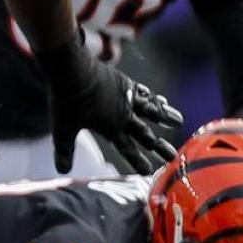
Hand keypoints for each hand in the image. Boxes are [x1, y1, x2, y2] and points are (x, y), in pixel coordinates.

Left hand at [37, 35, 182, 173]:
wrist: (73, 71)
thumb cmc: (67, 102)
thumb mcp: (62, 129)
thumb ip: (64, 151)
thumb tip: (62, 170)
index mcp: (111, 128)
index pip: (127, 149)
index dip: (137, 161)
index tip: (149, 171)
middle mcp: (124, 115)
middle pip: (146, 134)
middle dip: (159, 146)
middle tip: (173, 156)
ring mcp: (126, 98)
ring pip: (151, 110)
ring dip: (165, 117)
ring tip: (179, 121)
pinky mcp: (124, 83)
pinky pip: (143, 93)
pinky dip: (153, 98)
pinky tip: (162, 100)